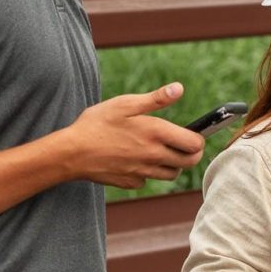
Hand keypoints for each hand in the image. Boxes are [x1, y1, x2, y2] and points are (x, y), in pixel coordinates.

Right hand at [68, 82, 204, 188]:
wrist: (72, 152)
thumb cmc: (97, 123)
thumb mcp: (125, 104)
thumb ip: (156, 99)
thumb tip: (179, 89)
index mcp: (156, 133)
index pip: (195, 144)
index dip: (199, 139)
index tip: (193, 133)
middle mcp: (154, 155)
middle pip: (189, 162)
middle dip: (191, 154)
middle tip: (183, 143)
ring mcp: (143, 172)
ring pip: (172, 174)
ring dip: (173, 164)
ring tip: (161, 150)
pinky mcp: (131, 182)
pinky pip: (149, 179)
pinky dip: (149, 171)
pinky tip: (137, 159)